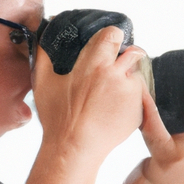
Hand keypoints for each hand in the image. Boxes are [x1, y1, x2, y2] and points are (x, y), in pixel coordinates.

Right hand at [32, 25, 147, 162]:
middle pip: (134, 52)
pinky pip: (140, 97)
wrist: (74, 149)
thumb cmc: (57, 118)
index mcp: (95, 64)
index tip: (108, 43)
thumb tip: (45, 34)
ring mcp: (130, 94)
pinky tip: (113, 109)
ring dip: (128, 79)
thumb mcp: (43, 82)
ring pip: (137, 75)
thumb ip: (44, 54)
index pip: (114, 34)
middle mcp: (117, 76)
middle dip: (126, 56)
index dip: (112, 37)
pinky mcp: (138, 110)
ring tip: (110, 94)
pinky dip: (131, 99)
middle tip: (114, 67)